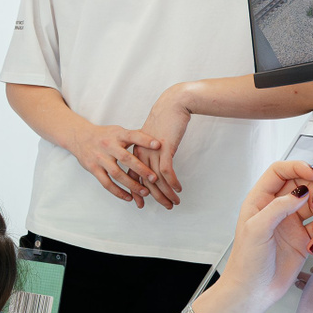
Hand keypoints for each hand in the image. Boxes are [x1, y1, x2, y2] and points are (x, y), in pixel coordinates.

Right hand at [67, 122, 166, 207]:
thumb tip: (157, 141)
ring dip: (131, 184)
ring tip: (145, 192)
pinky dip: (118, 192)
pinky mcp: (93, 169)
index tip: (159, 145)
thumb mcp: (118, 131)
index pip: (132, 136)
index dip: (145, 140)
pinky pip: (107, 183)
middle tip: (154, 178)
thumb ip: (134, 136)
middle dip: (140, 169)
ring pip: (116, 174)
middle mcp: (107, 146)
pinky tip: (129, 198)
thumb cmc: (105, 135)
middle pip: (125, 158)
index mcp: (116, 134)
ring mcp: (99, 158)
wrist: (79, 137)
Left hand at [136, 85, 195, 204]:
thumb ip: (150, 154)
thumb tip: (154, 170)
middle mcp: (141, 153)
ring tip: (174, 203)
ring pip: (156, 179)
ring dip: (166, 193)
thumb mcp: (153, 141)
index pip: (134, 176)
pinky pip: (166, 171)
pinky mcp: (164, 148)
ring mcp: (152, 151)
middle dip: (155, 197)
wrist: (172, 105)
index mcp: (136, 151)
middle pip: (145, 181)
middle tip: (166, 207)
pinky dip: (172, 182)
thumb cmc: (164, 122)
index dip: (138, 192)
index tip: (141, 204)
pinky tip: (178, 189)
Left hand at [204, 161, 312, 312]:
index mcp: (260, 200)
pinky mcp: (303, 240)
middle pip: (303, 185)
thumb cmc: (246, 262)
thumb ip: (279, 207)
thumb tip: (300, 191)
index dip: (297, 166)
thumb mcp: (257, 229)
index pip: (280, 171)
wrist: (253, 292)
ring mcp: (291, 224)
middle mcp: (277, 209)